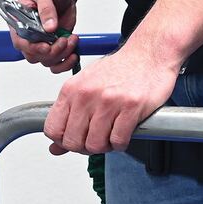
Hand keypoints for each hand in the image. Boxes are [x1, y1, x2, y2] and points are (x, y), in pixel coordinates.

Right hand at [14, 0, 78, 73]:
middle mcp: (29, 36)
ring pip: (47, 61)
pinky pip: (57, 64)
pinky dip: (66, 63)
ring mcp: (42, 42)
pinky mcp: (54, 46)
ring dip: (62, 54)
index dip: (32, 48)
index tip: (46, 46)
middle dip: (51, 52)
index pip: (20, 42)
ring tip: (71, 39)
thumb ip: (46, 8)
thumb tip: (49, 27)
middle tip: (64, 40)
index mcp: (19, 22)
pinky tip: (74, 52)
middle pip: (34, 56)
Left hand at [44, 41, 179, 154]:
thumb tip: (55, 147)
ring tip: (110, 137)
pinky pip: (118, 140)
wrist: (149, 56)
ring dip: (104, 147)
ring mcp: (109, 101)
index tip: (74, 139)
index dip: (62, 141)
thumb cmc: (120, 70)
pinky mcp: (131, 107)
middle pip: (72, 141)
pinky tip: (123, 134)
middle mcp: (87, 94)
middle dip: (84, 148)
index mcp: (72, 89)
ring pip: (95, 144)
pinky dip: (120, 144)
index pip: (52, 129)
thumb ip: (70, 117)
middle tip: (95, 141)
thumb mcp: (87, 87)